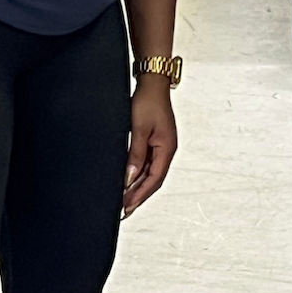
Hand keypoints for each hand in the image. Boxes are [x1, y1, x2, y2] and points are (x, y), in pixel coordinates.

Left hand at [123, 77, 176, 217]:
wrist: (152, 83)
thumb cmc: (148, 101)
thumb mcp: (139, 129)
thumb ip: (135, 155)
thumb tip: (130, 178)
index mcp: (167, 148)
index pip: (154, 179)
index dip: (140, 194)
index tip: (127, 206)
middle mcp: (167, 149)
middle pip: (153, 179)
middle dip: (139, 195)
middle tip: (124, 210)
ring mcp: (162, 145)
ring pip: (150, 172)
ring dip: (138, 186)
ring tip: (124, 200)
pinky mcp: (155, 141)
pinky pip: (147, 162)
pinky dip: (138, 174)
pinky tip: (128, 180)